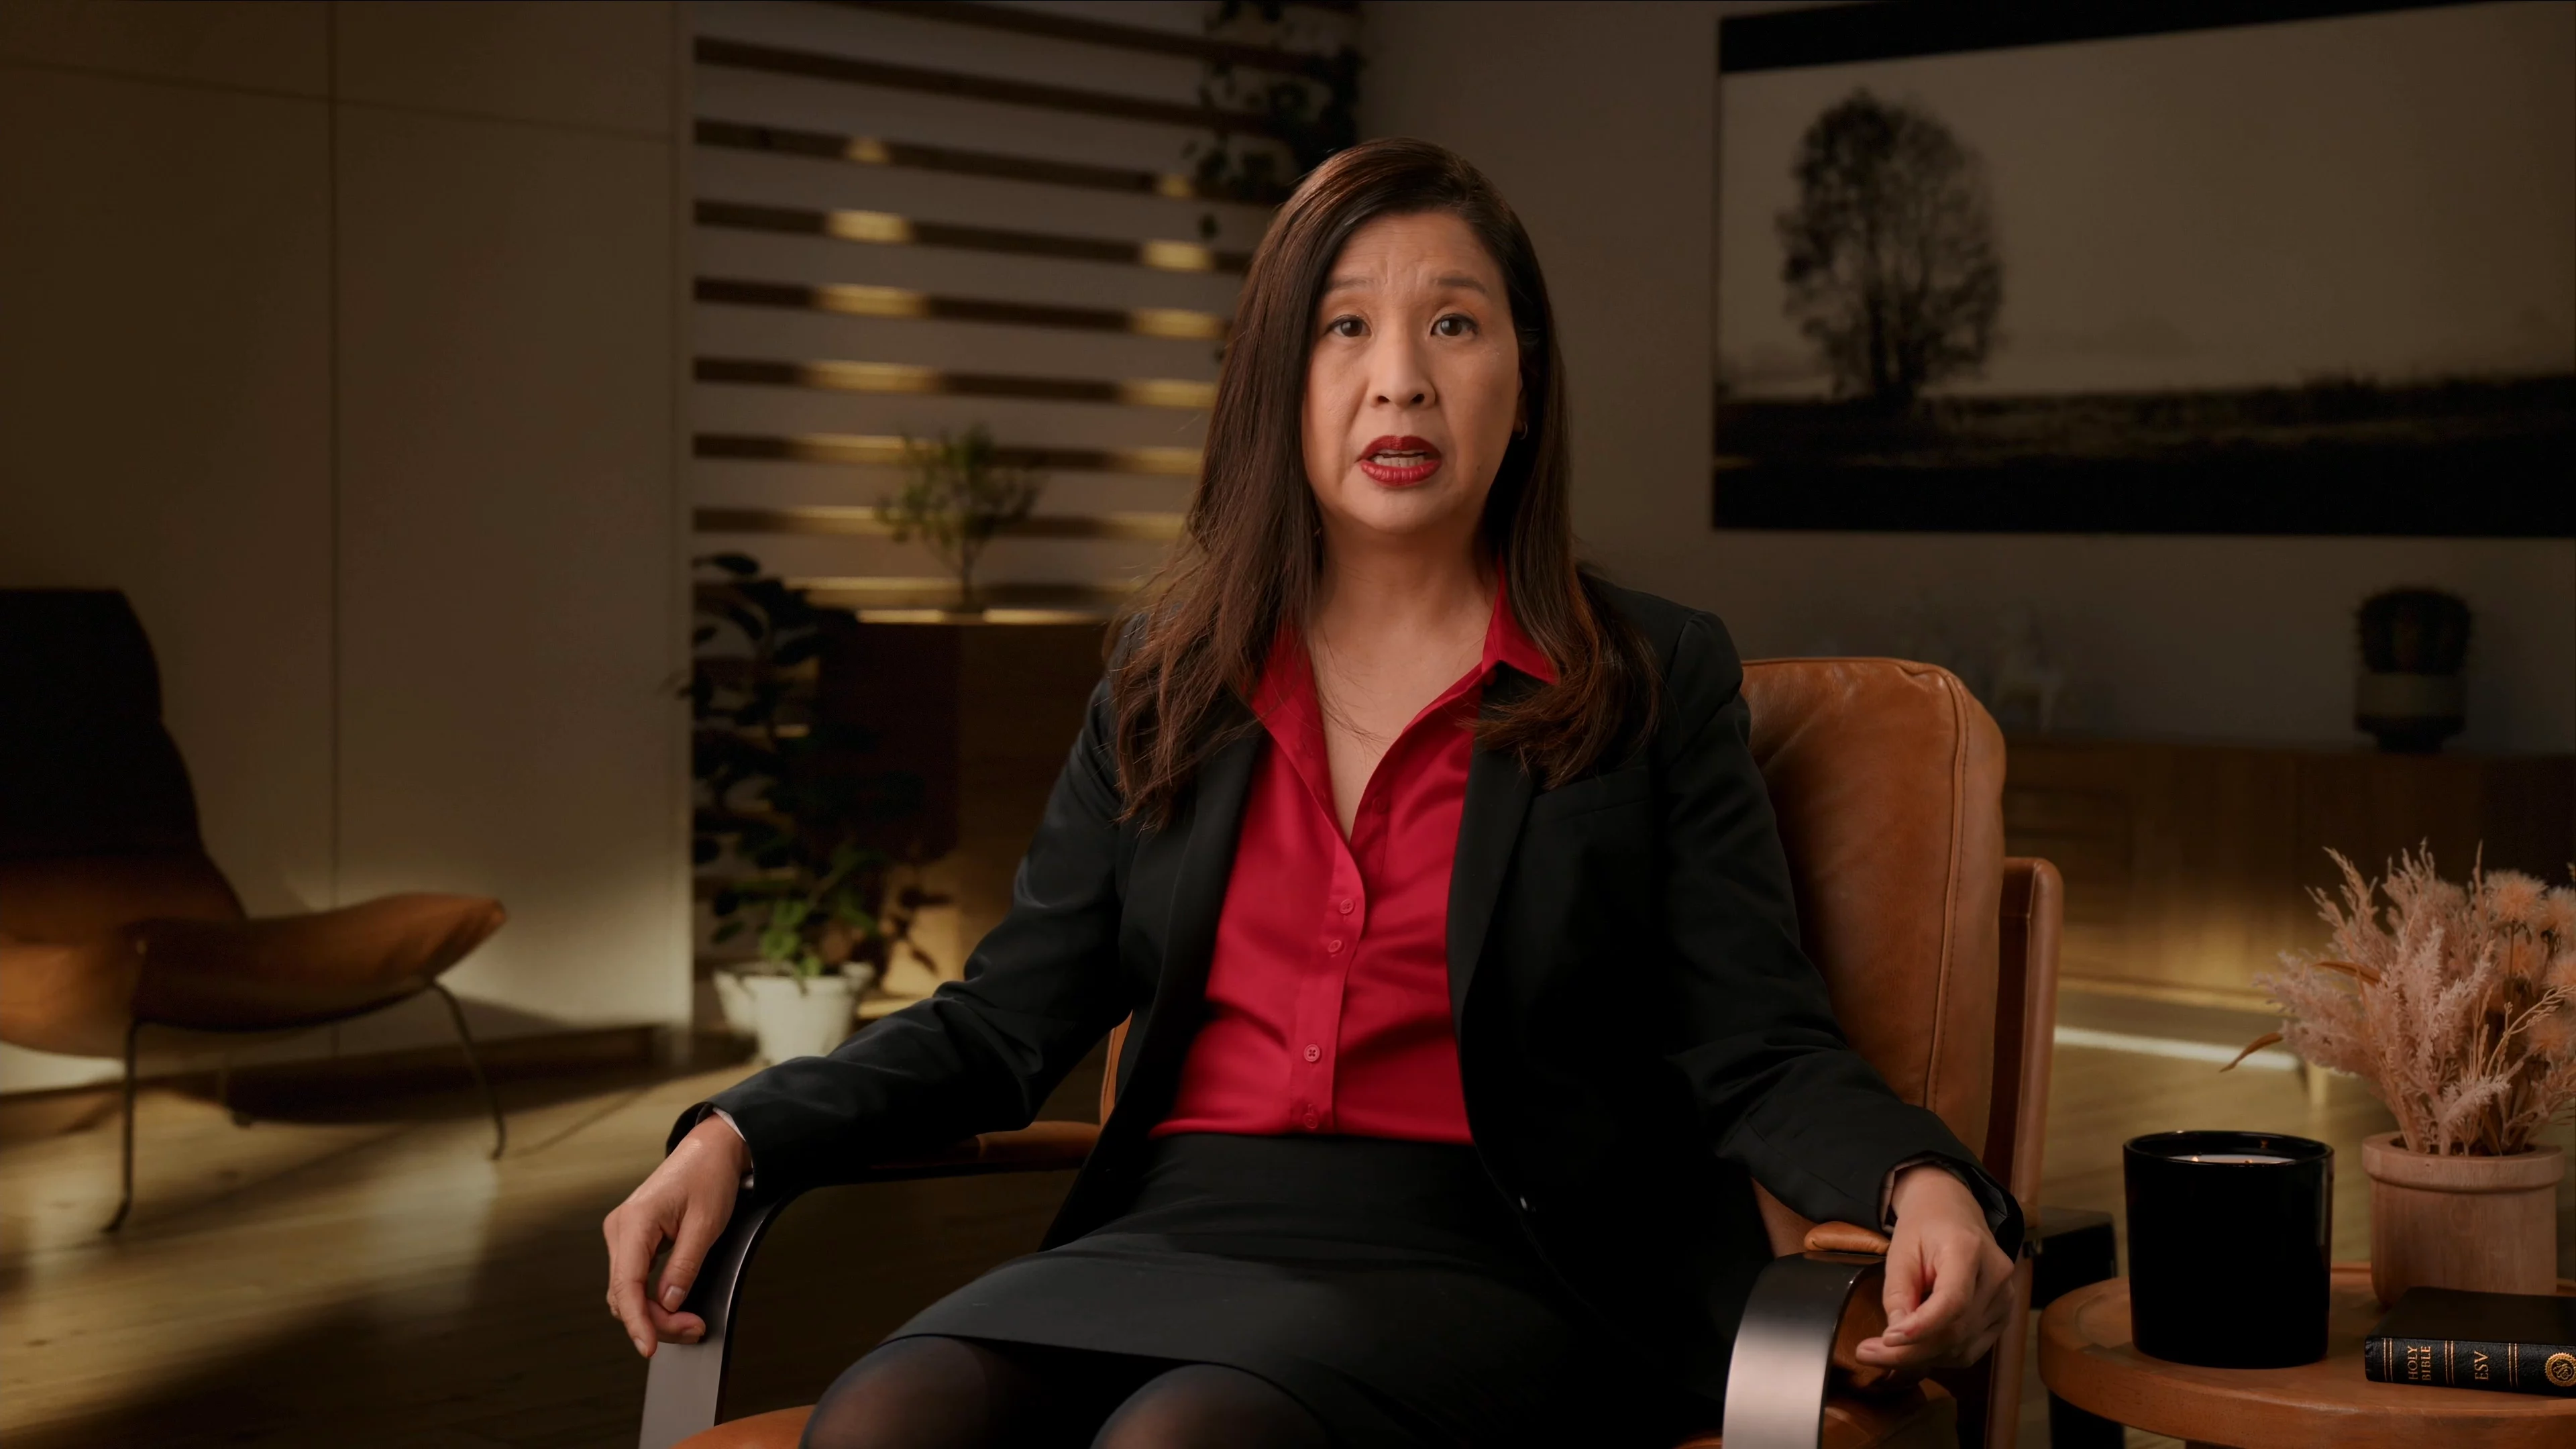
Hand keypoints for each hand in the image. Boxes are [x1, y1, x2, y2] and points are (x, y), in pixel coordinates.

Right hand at [601, 1115, 748, 1357]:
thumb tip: (669, 1303)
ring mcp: (623, 1233)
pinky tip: (674, 1307)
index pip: (627, 1285)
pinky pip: (634, 1278)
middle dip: (656, 1320)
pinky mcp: (632, 1239)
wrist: (710, 1150)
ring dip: (654, 1313)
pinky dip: (651, 1298)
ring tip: (689, 1322)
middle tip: (694, 1330)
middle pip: (625, 1294)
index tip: (650, 1347)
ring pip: (628, 1290)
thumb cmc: (709, 1176)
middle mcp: (620, 1228)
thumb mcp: (706, 1224)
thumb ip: (685, 1266)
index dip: (638, 1321)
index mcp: (635, 1221)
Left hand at [1855, 1164, 2015, 1369]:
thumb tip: (1894, 1338)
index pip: (1952, 1301)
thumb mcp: (1900, 1250)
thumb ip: (1897, 1293)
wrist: (1953, 1212)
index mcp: (1969, 1250)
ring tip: (1884, 1352)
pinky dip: (1939, 1355)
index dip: (1921, 1327)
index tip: (1887, 1339)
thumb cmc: (1924, 1227)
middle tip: (1867, 1354)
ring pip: (1962, 1347)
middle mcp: (1996, 1277)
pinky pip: (1970, 1349)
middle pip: (1956, 1331)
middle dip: (1909, 1351)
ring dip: (1921, 1358)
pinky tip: (1913, 1350)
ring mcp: (2005, 1299)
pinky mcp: (2002, 1316)